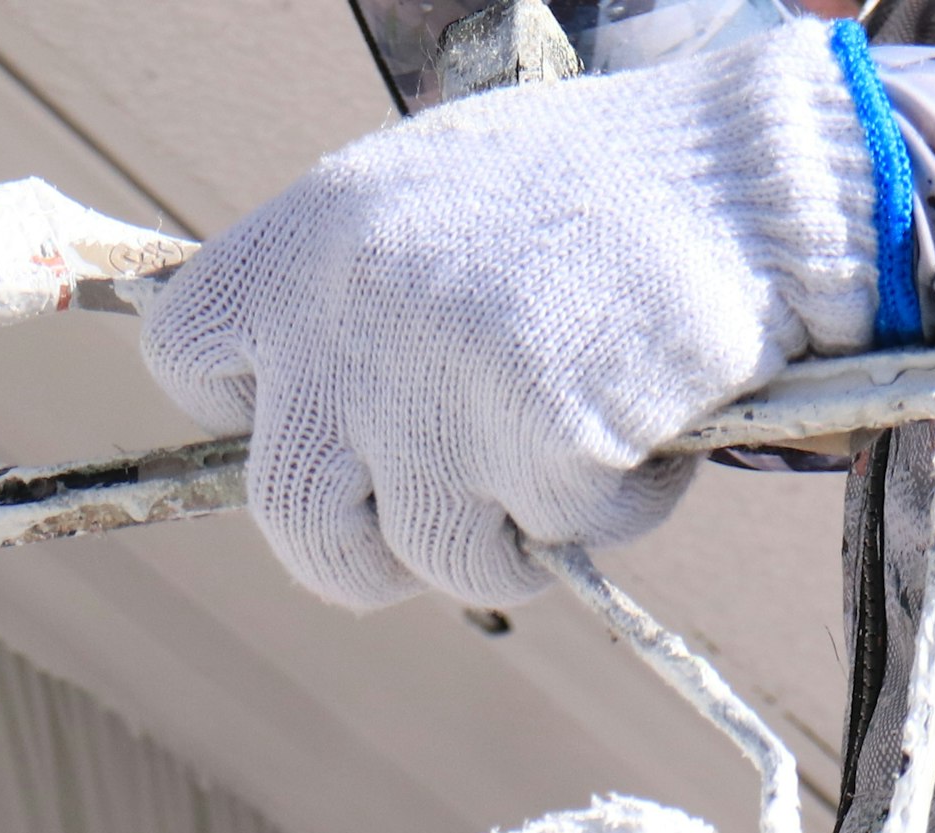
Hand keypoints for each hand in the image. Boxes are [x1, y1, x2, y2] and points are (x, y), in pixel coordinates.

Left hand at [141, 20, 880, 608]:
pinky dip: (614, 509)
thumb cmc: (598, 189)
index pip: (185, 356)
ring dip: (507, 543)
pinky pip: (558, 537)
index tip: (322, 421)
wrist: (748, 174)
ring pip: (429, 557)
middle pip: (290, 514)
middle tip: (446, 529)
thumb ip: (346, 300)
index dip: (250, 409)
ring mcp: (429, 389)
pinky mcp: (531, 443)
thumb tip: (300, 412)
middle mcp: (339, 318)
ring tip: (575, 462)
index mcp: (300, 243)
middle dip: (367, 553)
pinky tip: (650, 424)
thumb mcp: (425, 206)